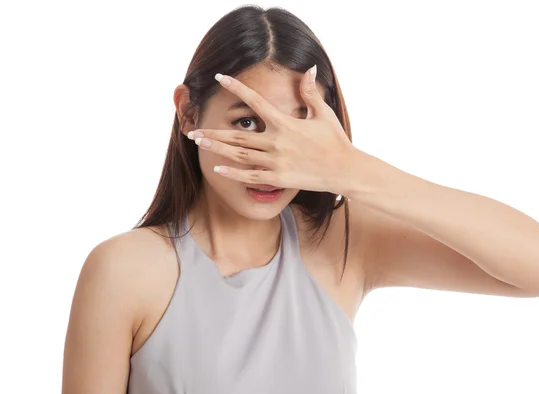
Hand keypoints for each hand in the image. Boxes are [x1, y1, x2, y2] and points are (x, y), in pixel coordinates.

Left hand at [186, 65, 355, 192]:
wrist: (345, 169)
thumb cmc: (335, 141)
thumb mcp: (323, 114)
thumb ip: (310, 93)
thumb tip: (310, 70)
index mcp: (286, 123)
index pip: (256, 101)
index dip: (237, 87)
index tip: (220, 78)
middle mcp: (277, 142)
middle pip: (238, 135)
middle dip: (214, 131)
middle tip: (193, 130)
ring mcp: (276, 162)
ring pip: (240, 155)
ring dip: (217, 148)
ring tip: (199, 144)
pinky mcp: (279, 178)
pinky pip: (251, 176)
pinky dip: (233, 173)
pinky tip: (218, 169)